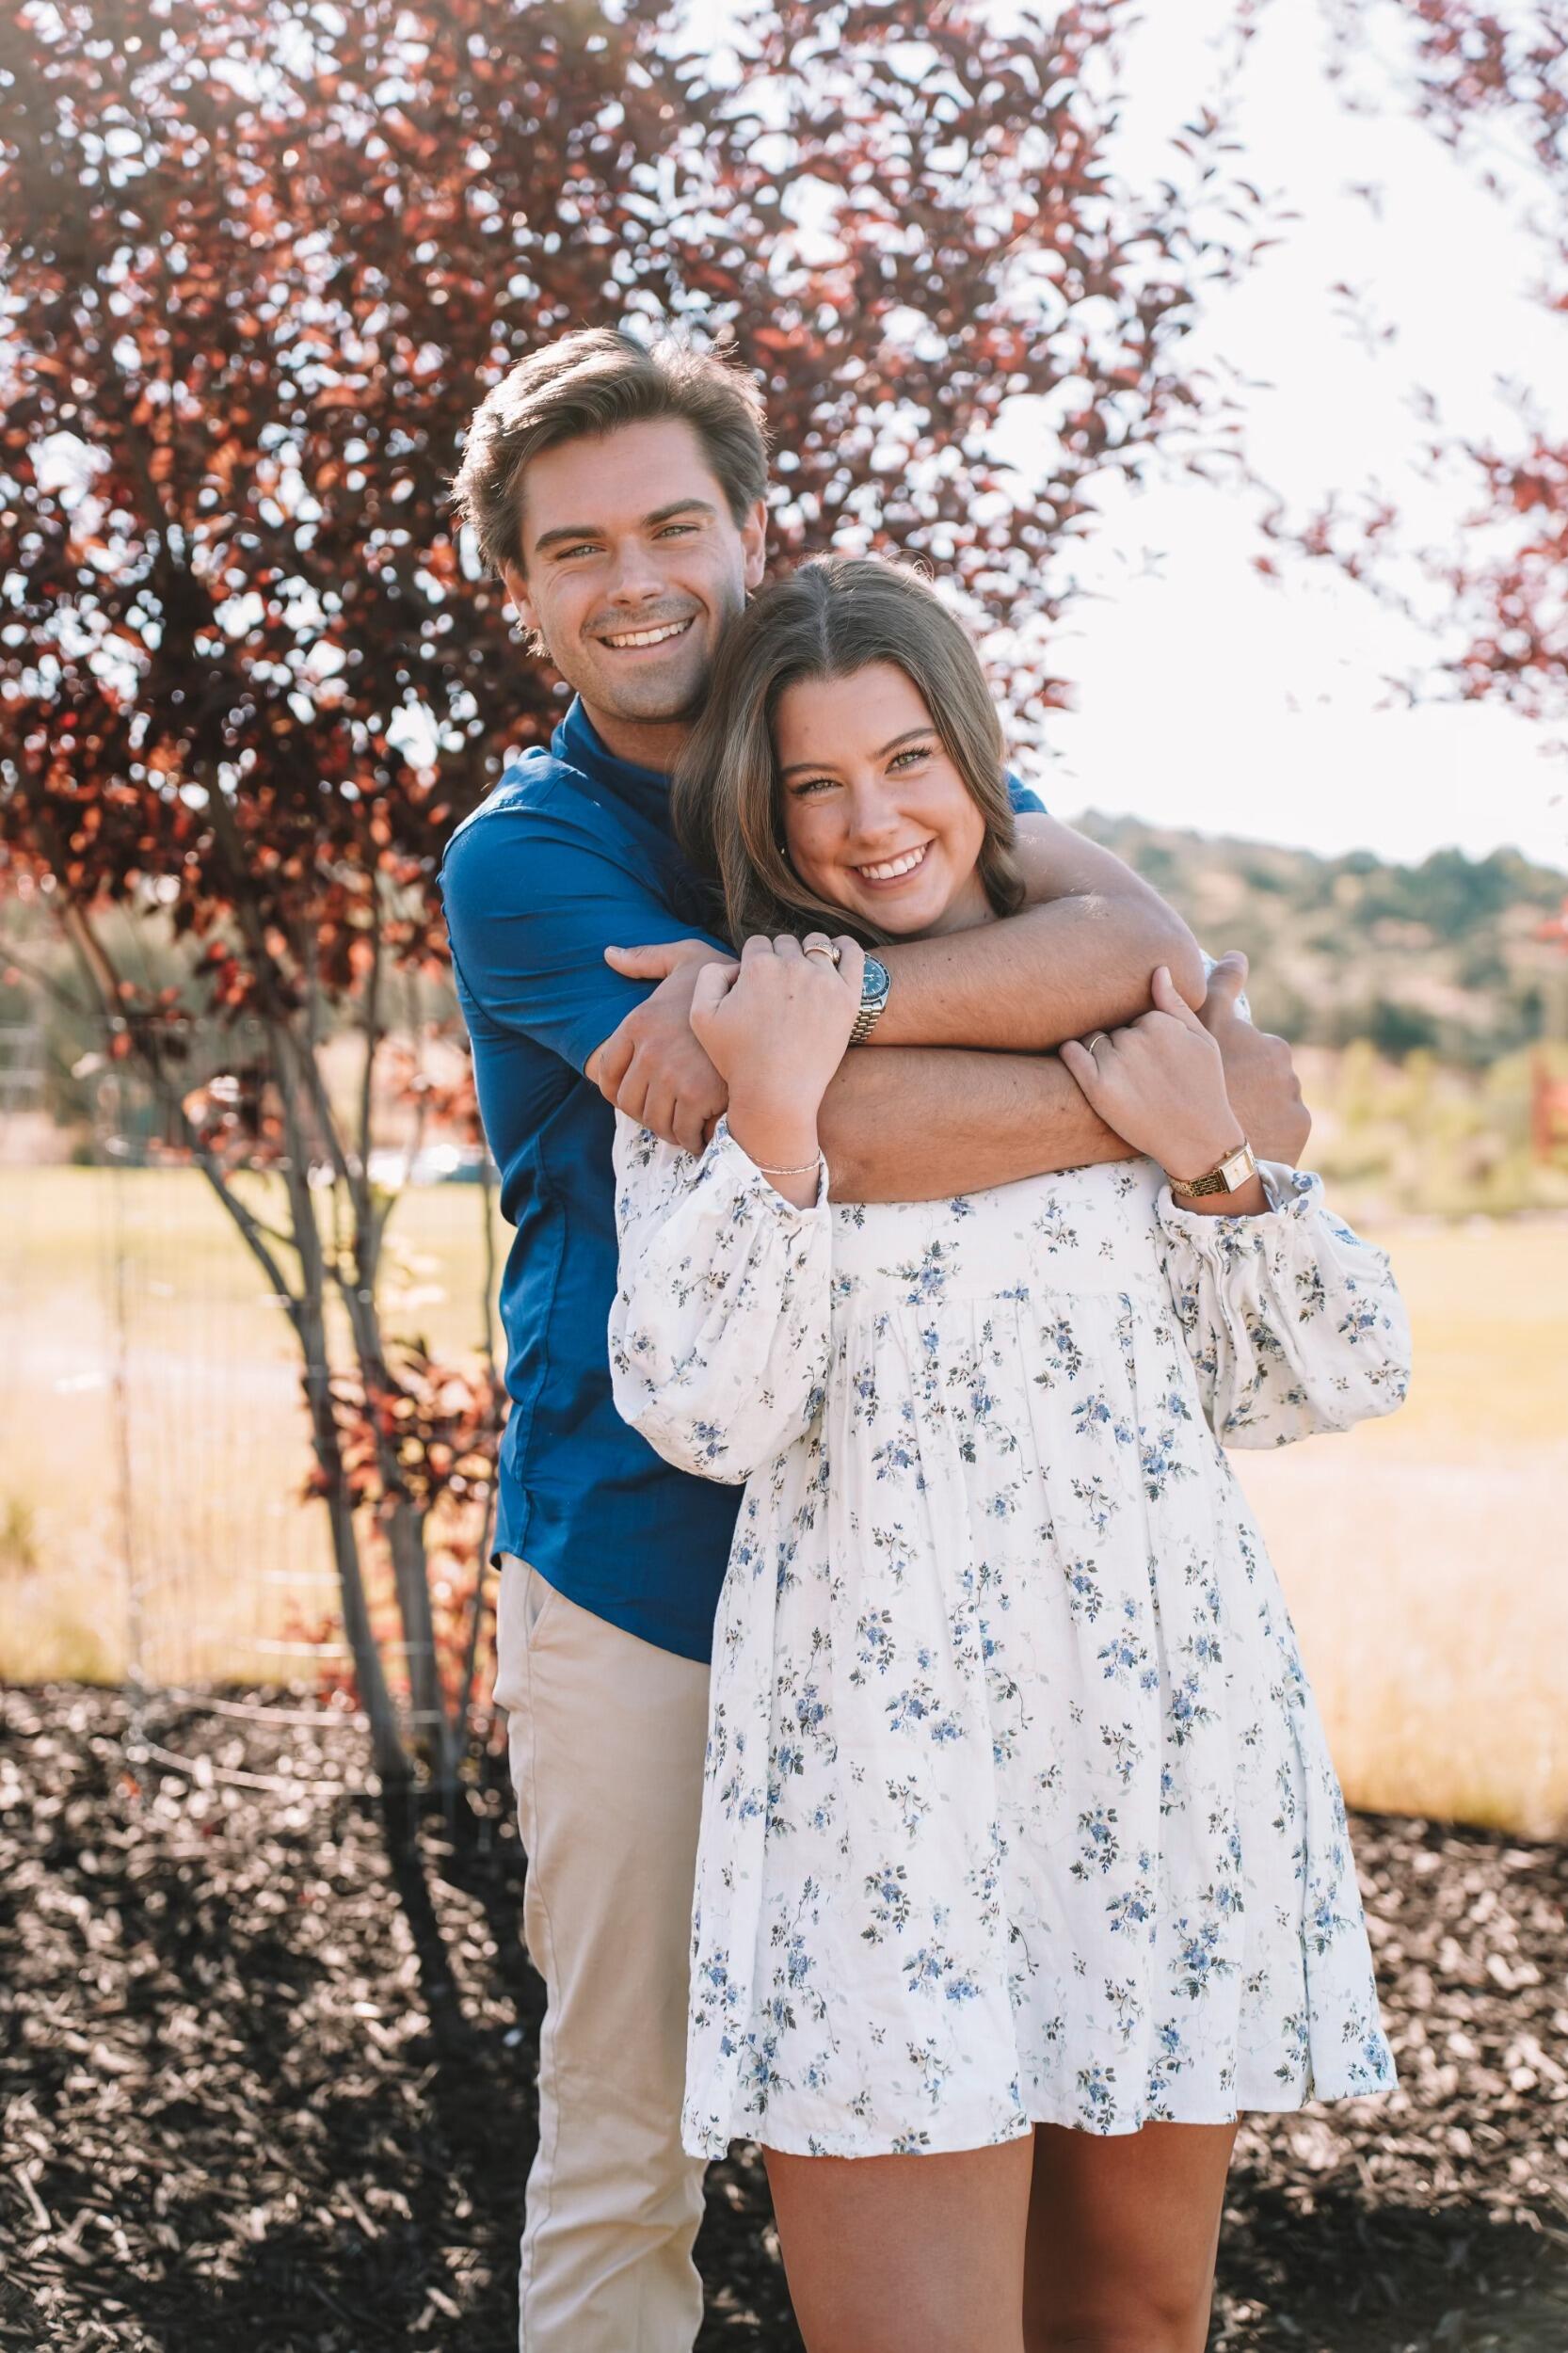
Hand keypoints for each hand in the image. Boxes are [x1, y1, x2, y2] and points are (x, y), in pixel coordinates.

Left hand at [590, 939, 735, 1154]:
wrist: (775, 1006)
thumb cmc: (731, 980)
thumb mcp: (688, 957)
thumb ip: (648, 958)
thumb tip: (609, 955)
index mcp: (639, 1020)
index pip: (605, 1073)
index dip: (617, 1092)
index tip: (638, 1096)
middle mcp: (650, 1049)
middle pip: (627, 1103)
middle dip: (644, 1114)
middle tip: (664, 1114)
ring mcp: (674, 1073)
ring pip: (654, 1122)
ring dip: (666, 1130)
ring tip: (683, 1126)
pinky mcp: (701, 1095)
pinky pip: (683, 1132)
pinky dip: (691, 1139)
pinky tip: (701, 1133)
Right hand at [691, 932, 863, 1155]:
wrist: (776, 1093)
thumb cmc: (737, 1060)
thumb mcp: (700, 1016)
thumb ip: (710, 976)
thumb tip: (735, 965)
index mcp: (757, 966)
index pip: (757, 944)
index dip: (753, 963)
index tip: (756, 984)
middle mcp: (792, 966)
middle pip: (786, 943)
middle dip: (779, 959)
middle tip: (778, 990)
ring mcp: (823, 980)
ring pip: (816, 945)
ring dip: (808, 953)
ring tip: (804, 977)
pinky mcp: (848, 996)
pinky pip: (852, 953)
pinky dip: (845, 947)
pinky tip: (838, 952)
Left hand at [1060, 966, 1248, 1175]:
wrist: (1197, 1137)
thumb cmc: (1204, 1086)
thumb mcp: (1203, 1040)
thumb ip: (1176, 1004)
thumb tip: (1158, 969)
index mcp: (1160, 1022)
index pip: (1135, 1014)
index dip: (1143, 1034)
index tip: (1156, 1057)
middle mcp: (1135, 1038)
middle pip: (1114, 1027)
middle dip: (1123, 1044)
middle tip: (1142, 1073)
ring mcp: (1115, 1062)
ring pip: (1094, 1040)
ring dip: (1101, 1053)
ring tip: (1125, 1080)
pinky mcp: (1097, 1087)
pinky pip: (1071, 1053)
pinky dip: (1071, 1052)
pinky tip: (1079, 1060)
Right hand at [1195, 951, 1310, 1164]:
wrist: (1214, 1153)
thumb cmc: (1201, 1085)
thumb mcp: (1202, 1032)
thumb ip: (1219, 989)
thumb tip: (1237, 953)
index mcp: (1267, 1043)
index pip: (1249, 1041)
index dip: (1232, 1049)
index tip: (1223, 1059)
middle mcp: (1286, 1068)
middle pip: (1262, 1066)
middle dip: (1246, 1074)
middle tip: (1218, 1092)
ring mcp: (1294, 1097)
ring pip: (1274, 1093)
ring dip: (1258, 1100)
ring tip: (1230, 1116)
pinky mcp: (1300, 1124)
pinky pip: (1283, 1120)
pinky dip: (1269, 1124)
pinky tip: (1247, 1132)